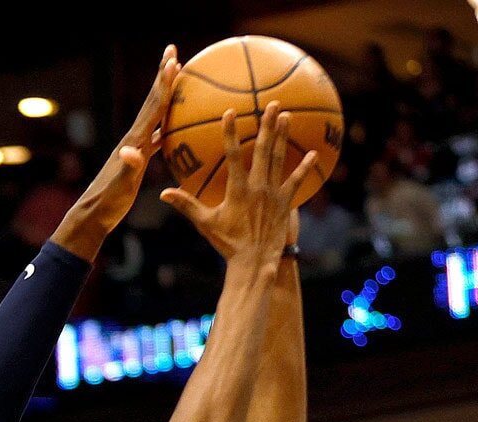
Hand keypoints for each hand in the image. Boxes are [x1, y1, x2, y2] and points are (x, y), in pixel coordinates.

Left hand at [53, 46, 182, 257]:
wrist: (94, 214)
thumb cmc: (108, 202)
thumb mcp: (121, 185)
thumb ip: (128, 168)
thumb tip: (131, 151)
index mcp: (134, 142)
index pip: (153, 108)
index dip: (164, 84)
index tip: (174, 60)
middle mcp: (134, 139)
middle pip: (153, 102)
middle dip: (163, 77)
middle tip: (173, 52)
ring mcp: (135, 147)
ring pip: (155, 115)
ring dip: (165, 95)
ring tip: (176, 76)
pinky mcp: (137, 159)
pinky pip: (157, 134)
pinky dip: (167, 123)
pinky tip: (175, 123)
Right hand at [161, 104, 316, 266]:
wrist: (254, 261)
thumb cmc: (228, 243)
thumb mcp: (205, 223)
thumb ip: (186, 205)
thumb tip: (163, 194)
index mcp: (237, 189)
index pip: (232, 155)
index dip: (230, 133)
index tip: (230, 113)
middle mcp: (257, 187)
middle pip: (263, 150)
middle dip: (268, 125)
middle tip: (274, 104)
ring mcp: (273, 194)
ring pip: (279, 160)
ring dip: (283, 137)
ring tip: (288, 117)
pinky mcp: (285, 203)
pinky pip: (296, 181)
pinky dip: (305, 168)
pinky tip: (314, 153)